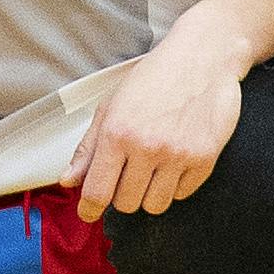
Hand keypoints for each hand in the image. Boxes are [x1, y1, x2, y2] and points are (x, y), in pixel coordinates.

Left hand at [71, 19, 250, 217]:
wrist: (201, 60)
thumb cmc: (152, 80)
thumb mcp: (110, 106)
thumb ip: (88, 147)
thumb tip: (68, 181)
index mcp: (116, 133)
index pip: (98, 191)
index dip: (89, 208)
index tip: (88, 213)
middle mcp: (146, 147)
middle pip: (126, 203)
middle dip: (121, 195)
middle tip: (126, 176)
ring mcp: (178, 155)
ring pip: (155, 205)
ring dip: (148, 195)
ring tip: (150, 171)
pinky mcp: (205, 159)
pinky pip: (183, 194)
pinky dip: (175, 186)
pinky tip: (173, 162)